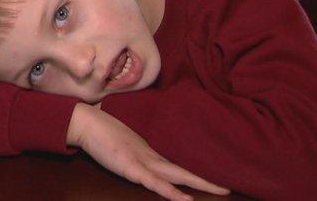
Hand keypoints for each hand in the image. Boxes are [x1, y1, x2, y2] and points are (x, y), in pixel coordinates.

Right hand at [67, 103, 229, 200]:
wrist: (86, 123)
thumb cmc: (101, 129)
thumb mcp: (124, 141)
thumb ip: (136, 147)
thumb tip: (143, 148)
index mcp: (150, 149)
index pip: (179, 161)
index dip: (197, 167)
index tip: (217, 171)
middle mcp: (152, 155)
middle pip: (185, 168)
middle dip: (208, 178)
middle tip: (230, 185)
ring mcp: (143, 161)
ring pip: (178, 175)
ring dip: (200, 183)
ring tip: (221, 189)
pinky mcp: (132, 168)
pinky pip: (156, 183)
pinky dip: (171, 192)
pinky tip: (185, 199)